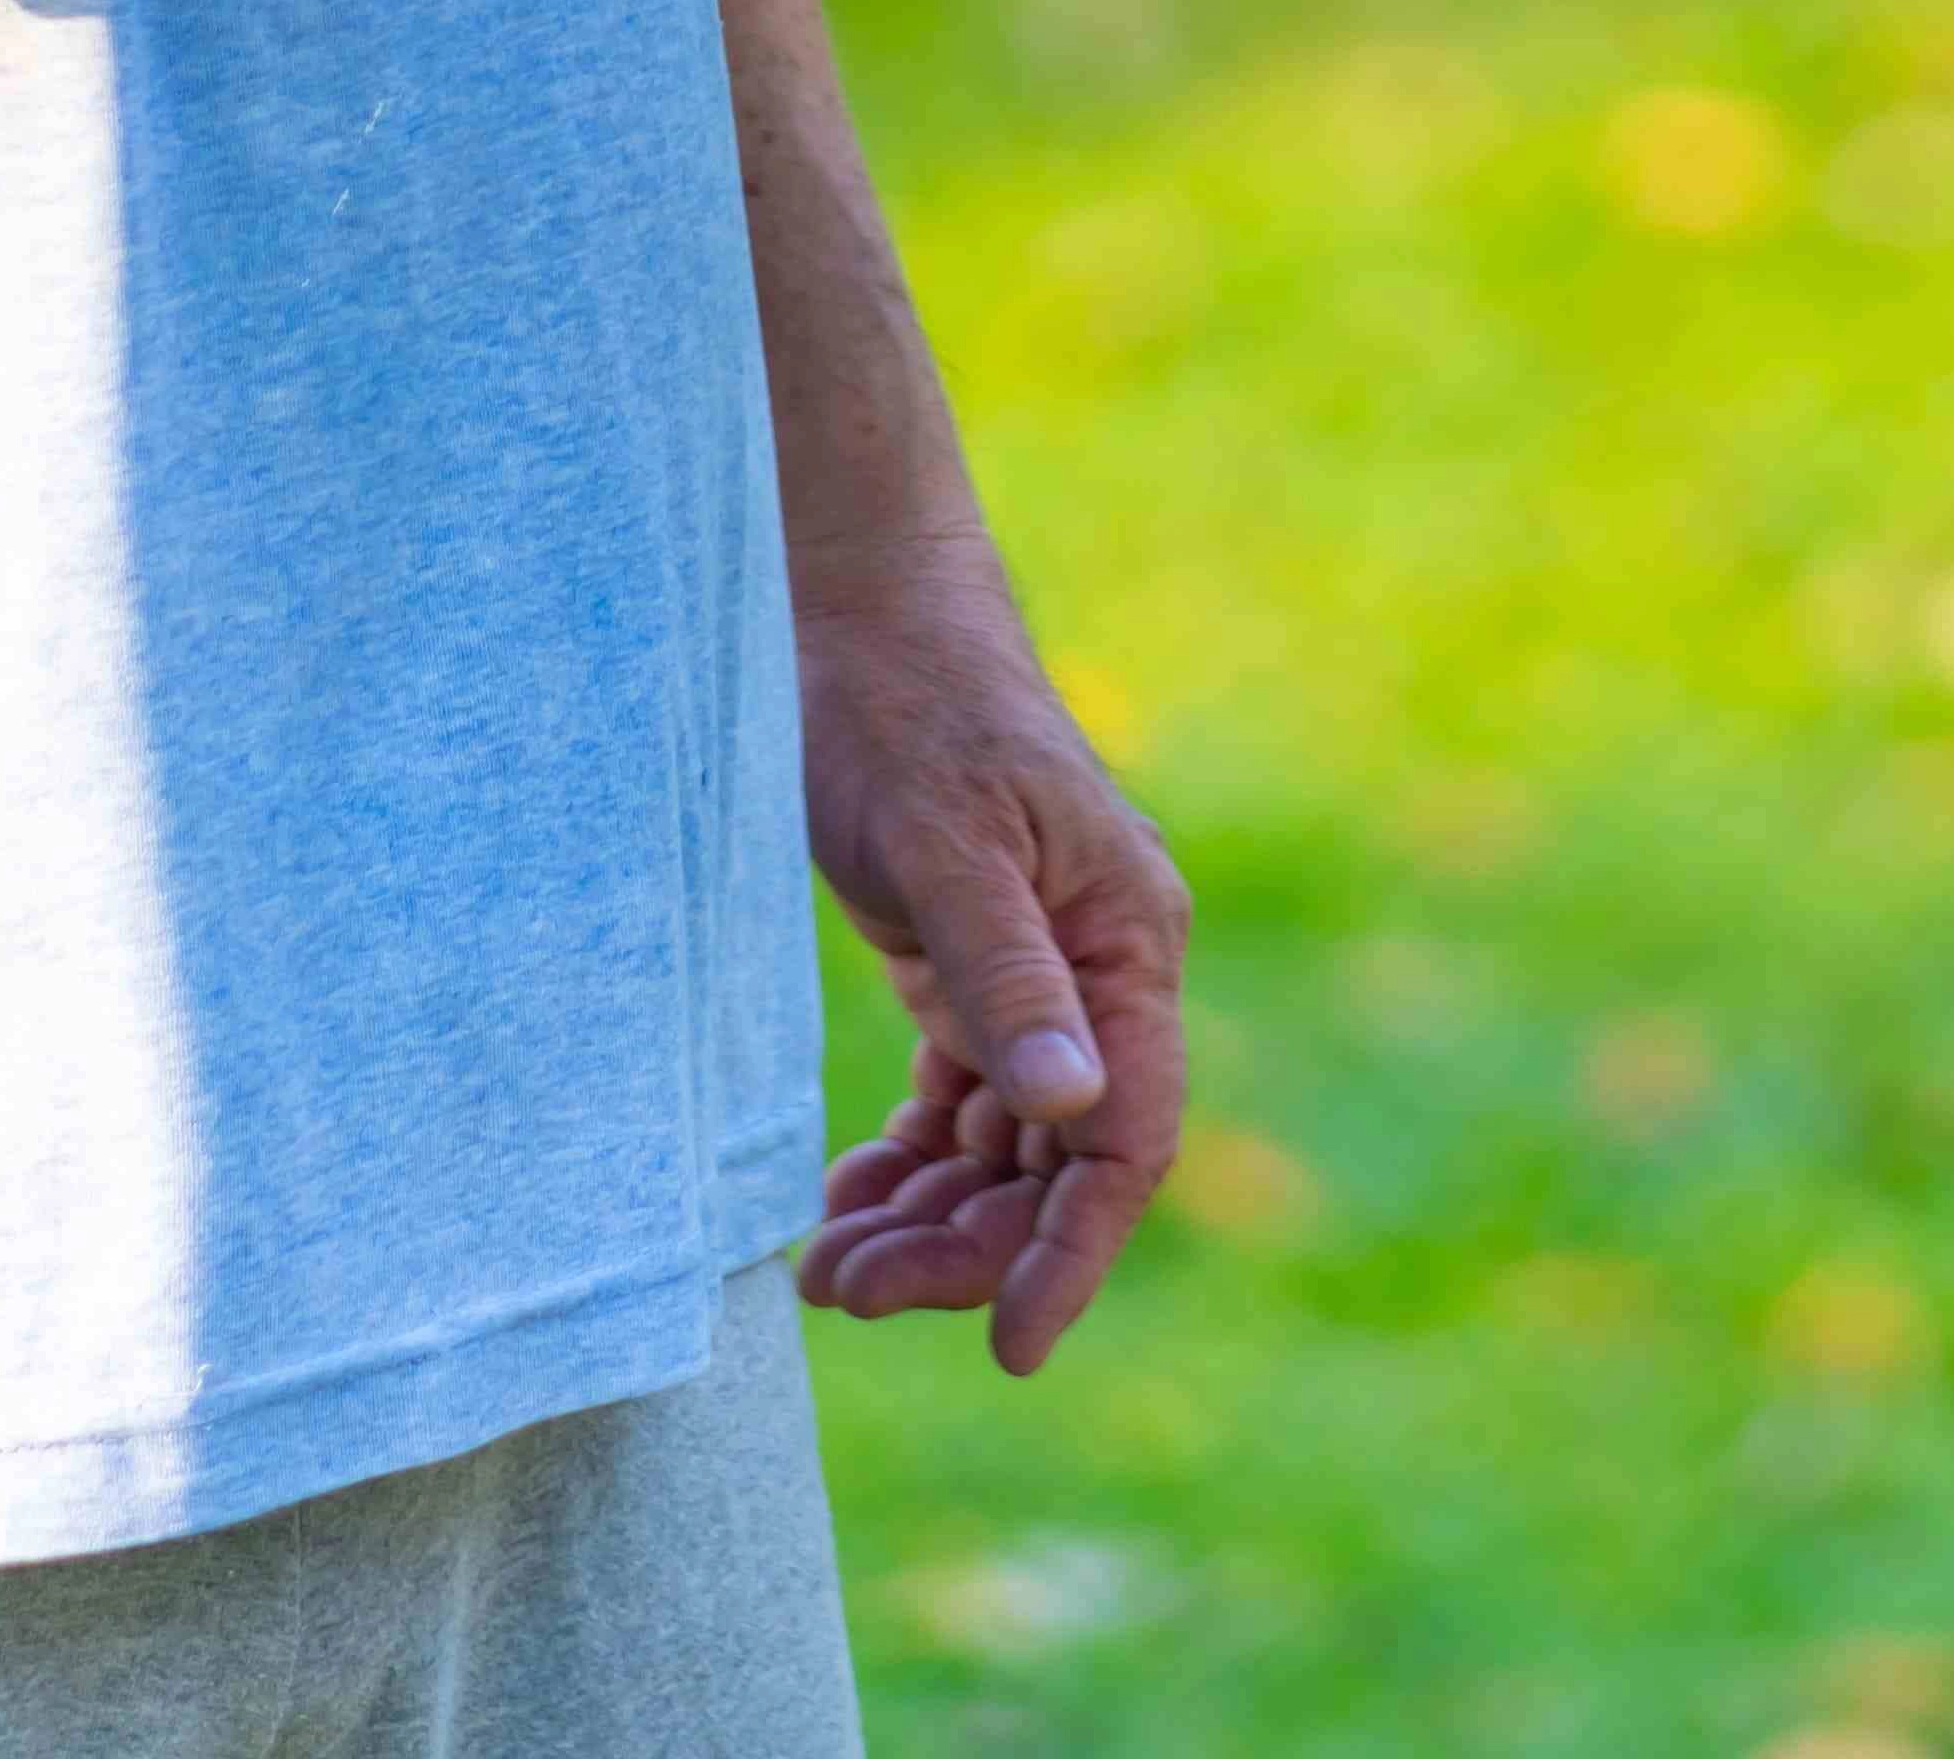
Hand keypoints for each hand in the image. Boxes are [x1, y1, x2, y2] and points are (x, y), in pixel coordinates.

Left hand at [787, 545, 1188, 1374]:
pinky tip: (844, 1201)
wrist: (847, 606)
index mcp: (1127, 942)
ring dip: (928, 1218)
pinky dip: (909, 1161)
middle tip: (847, 1292)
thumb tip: (1074, 1109)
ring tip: (826, 1269)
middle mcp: (1099, 970)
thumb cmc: (902, 707)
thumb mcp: (947, 844)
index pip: (1126, 1137)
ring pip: (1003, 1145)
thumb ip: (1006, 980)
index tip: (1005, 1346)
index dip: (1074, 1252)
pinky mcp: (969, 964)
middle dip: (965, 1246)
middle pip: (1058, 1161)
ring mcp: (1037, 971)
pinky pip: (958, 1101)